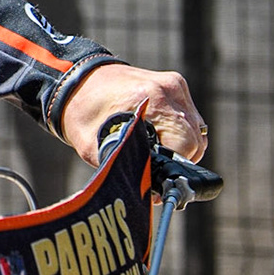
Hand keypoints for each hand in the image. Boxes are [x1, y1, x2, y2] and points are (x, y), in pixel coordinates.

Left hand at [59, 63, 206, 166]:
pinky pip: (191, 119)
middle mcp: (169, 89)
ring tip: (153, 152)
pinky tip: (157, 136)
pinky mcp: (176, 84)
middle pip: (195, 140)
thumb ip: (122, 168)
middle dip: (177, 161)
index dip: (172, 168)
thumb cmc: (82, 111)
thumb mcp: (93, 146)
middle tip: (152, 168)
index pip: (186, 145)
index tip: (156, 178)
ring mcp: (175, 84)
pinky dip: (179, 133)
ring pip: (197, 131)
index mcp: (150, 99)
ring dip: (181, 147)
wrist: (76, 78)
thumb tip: (148, 195)